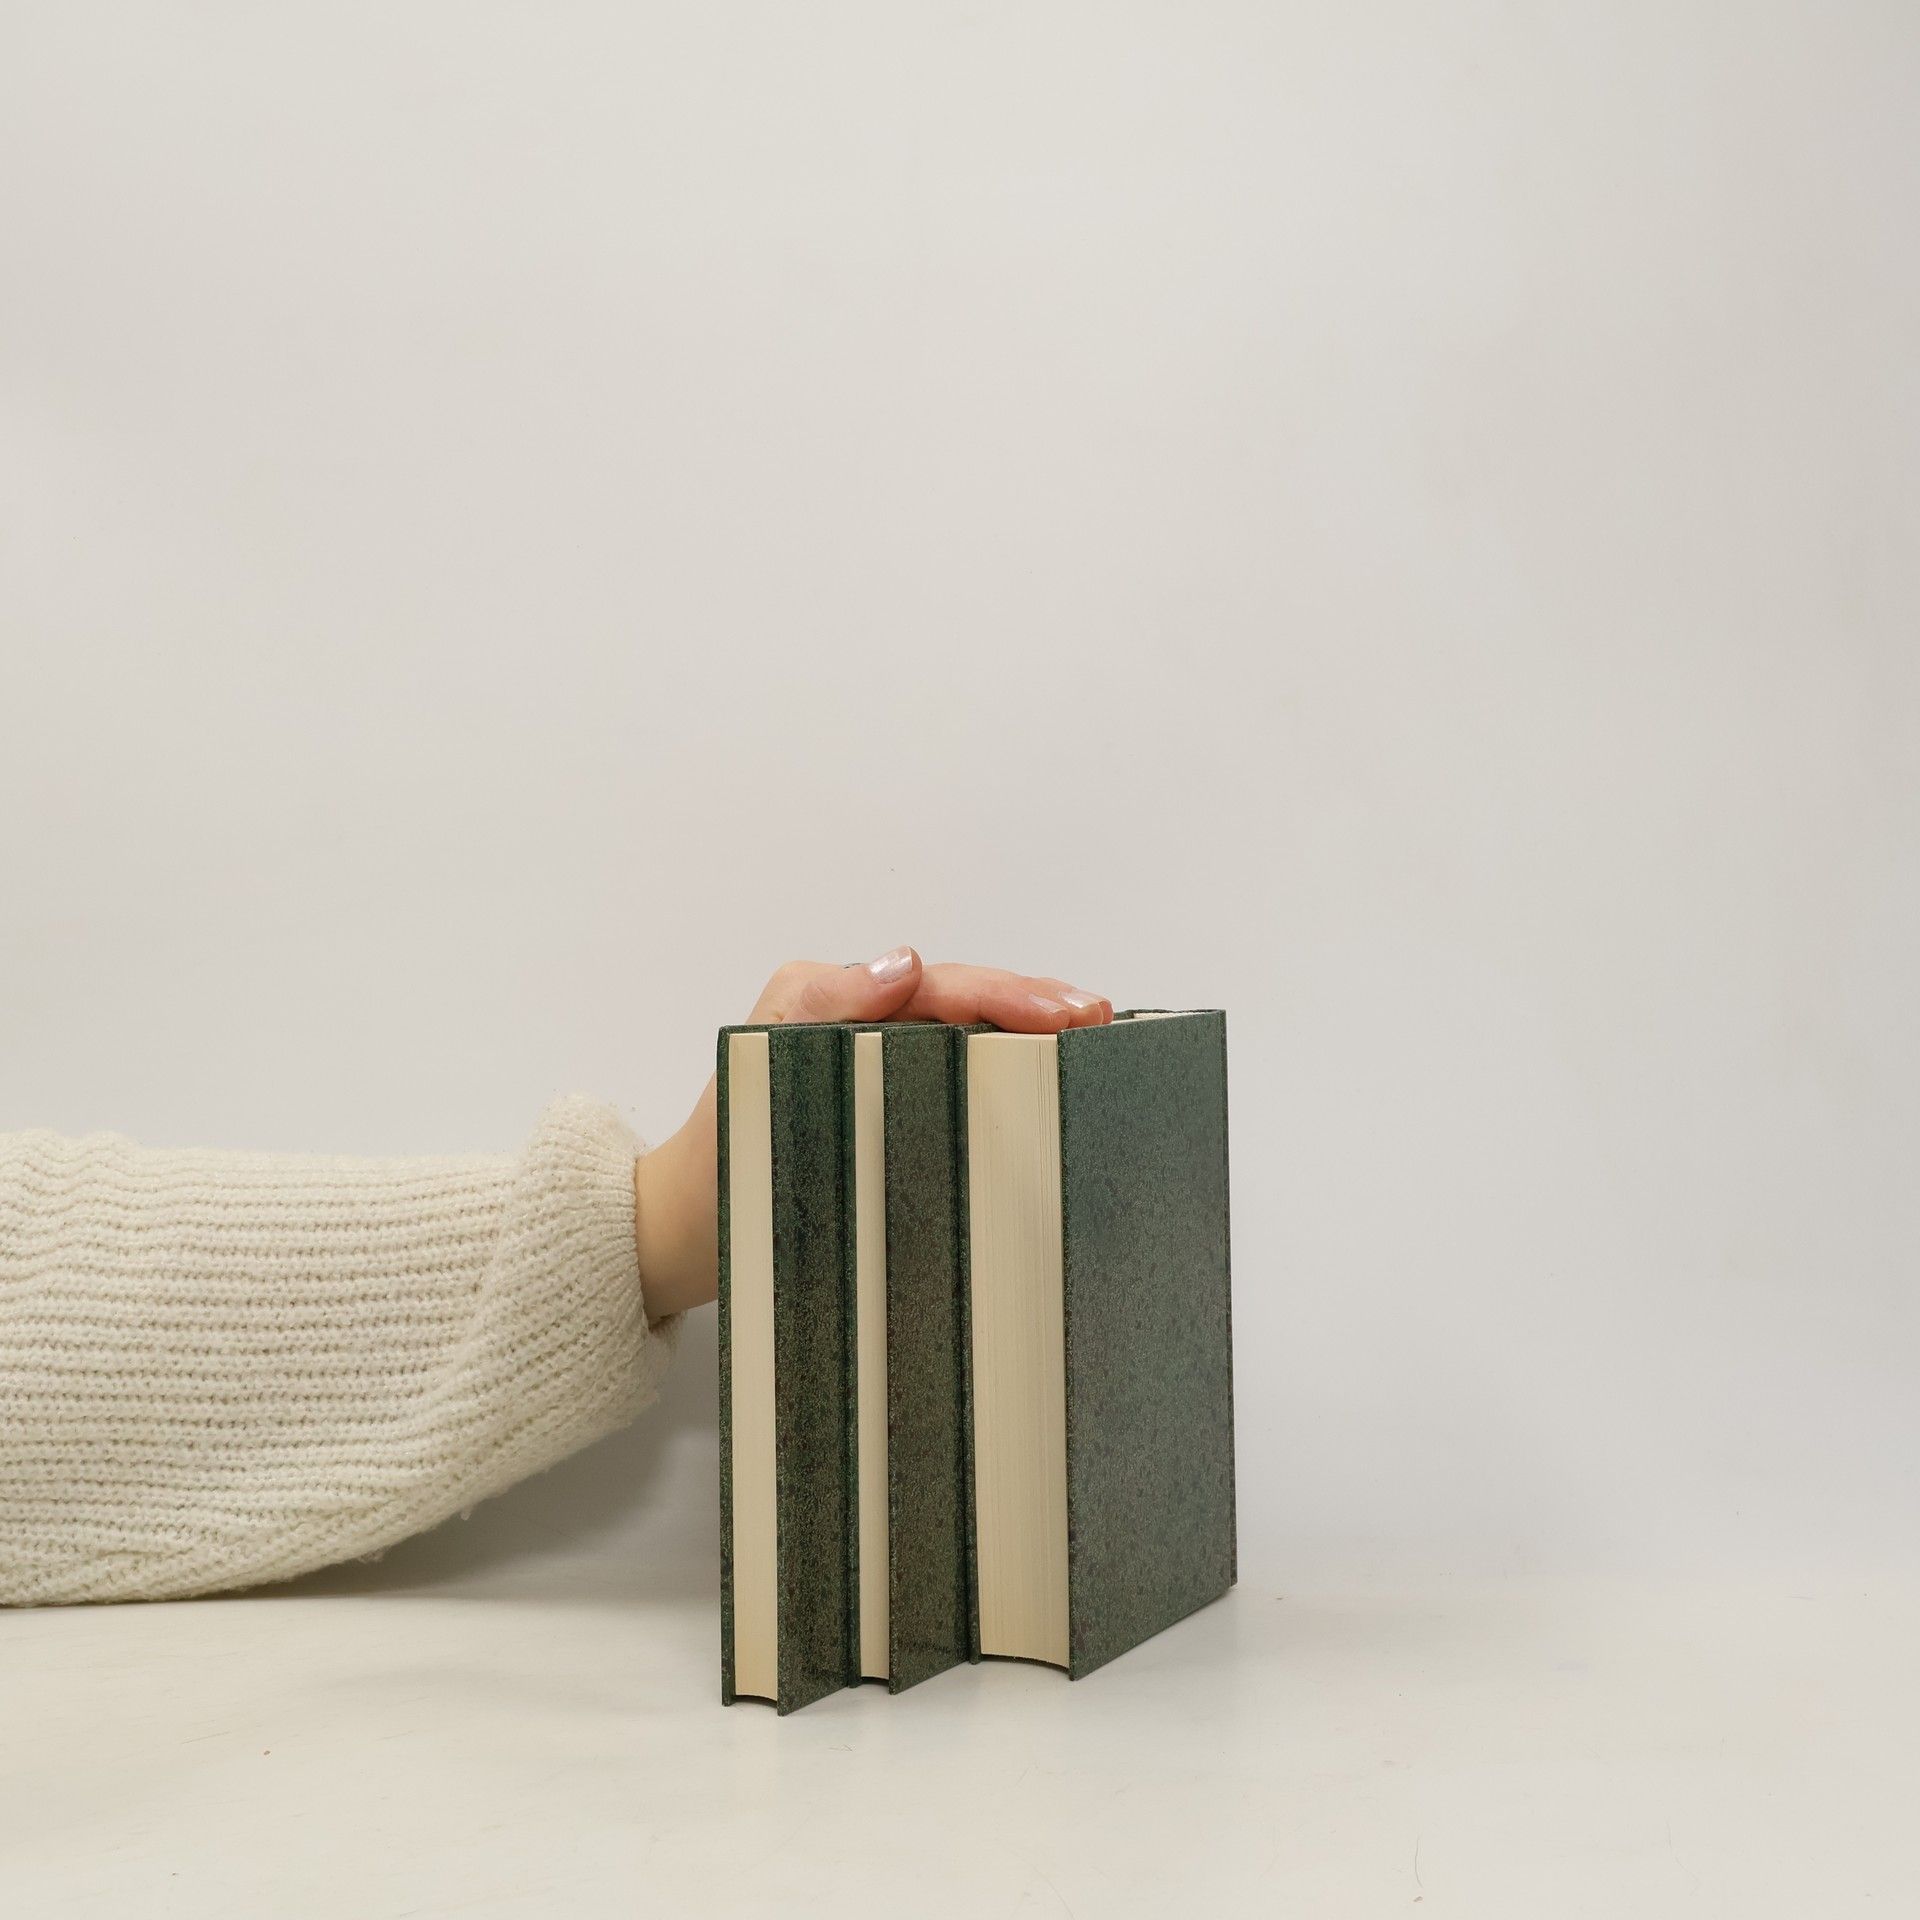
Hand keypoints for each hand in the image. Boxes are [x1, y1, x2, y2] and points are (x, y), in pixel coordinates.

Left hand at [630, 949, 1111, 1320]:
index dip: (1012, 994)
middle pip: (975, 1009)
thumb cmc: (722, 1150)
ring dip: (1036, 1047)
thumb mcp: (755, 1065)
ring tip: (1096, 1050)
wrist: (693, 1230)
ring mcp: (891, 1076)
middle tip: (1099, 1025)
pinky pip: (965, 1094)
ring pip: (978, 1048)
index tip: (1068, 1011)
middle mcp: (875, 1031)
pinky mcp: (901, 1124)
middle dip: (1040, 1010)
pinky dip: (1013, 1091)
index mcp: (846, 1004)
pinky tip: (1055, 1102)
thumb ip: (816, 1005)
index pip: (947, 988)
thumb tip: (903, 965)